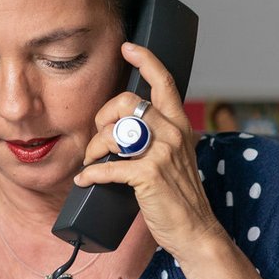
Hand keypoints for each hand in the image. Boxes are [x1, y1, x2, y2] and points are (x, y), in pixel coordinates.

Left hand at [73, 42, 225, 260]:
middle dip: (103, 118)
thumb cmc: (177, 196)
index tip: (128, 48)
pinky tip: (84, 181)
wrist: (193, 230)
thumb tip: (121, 130)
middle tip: (98, 139)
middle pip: (128, 103)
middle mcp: (173, 133)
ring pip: (114, 133)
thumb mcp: (173, 157)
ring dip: (94, 148)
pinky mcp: (149, 176)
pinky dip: (90, 174)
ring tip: (91, 163)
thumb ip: (155, 138)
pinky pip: (108, 167)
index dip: (146, 60)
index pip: (165, 82)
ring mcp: (162, 153)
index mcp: (179, 126)